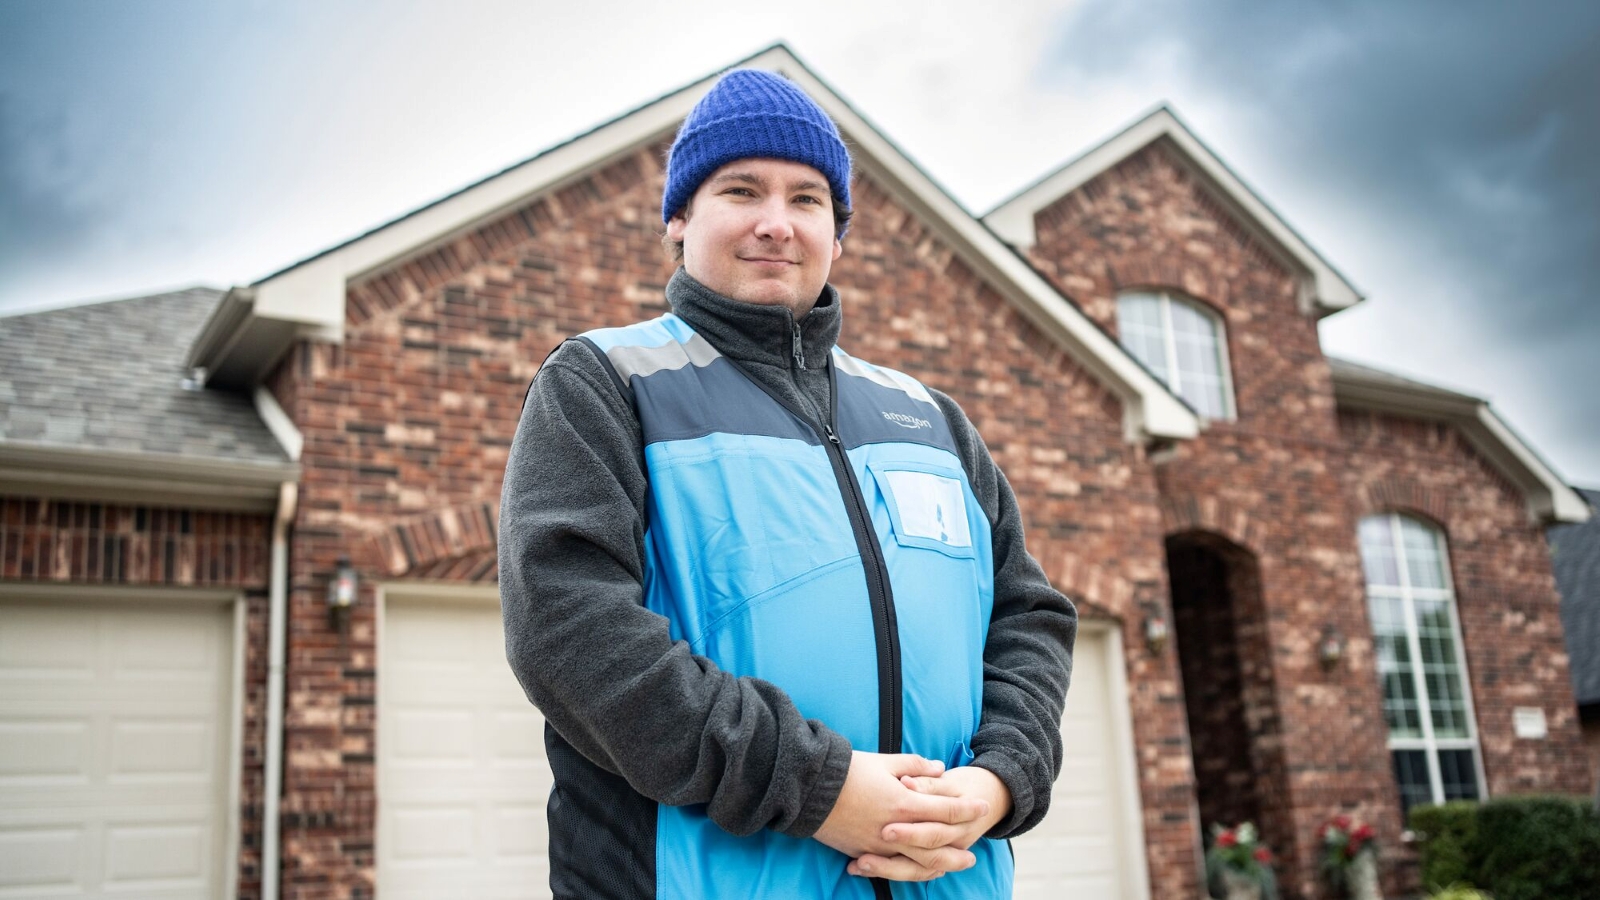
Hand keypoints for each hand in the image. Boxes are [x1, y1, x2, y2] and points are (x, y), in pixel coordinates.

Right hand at [813, 751, 991, 880]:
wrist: (809, 790)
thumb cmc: (847, 771)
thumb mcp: (883, 761)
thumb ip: (914, 766)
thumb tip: (939, 768)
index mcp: (904, 803)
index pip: (946, 810)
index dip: (967, 809)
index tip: (983, 807)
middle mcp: (896, 829)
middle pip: (937, 845)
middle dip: (958, 848)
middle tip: (974, 853)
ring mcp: (879, 845)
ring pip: (917, 863)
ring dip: (939, 866)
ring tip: (952, 867)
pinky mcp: (863, 852)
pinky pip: (893, 868)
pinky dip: (910, 871)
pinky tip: (919, 870)